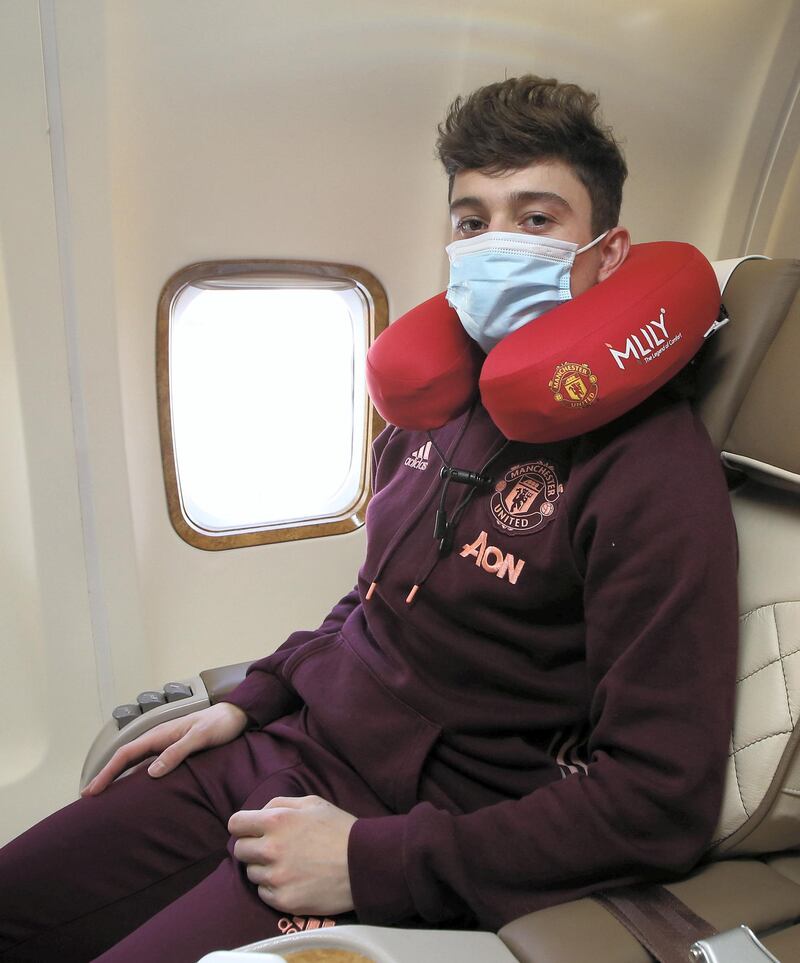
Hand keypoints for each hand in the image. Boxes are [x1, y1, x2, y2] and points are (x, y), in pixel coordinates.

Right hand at [81, 702, 248, 795]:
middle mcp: (158, 739)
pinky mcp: (174, 750)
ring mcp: (165, 744)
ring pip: (135, 762)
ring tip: (106, 795)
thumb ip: (177, 752)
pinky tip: (135, 787)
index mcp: (160, 735)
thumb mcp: (200, 737)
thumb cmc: (219, 724)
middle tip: (89, 796)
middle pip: (125, 759)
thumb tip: (152, 772)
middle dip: (106, 776)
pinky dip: (135, 775)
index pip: (126, 754)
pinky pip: (148, 764)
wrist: (236, 715)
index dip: (107, 772)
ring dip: (118, 776)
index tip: (92, 790)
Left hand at [229, 796, 356, 915]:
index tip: (251, 831)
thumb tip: (258, 813)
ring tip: (288, 865)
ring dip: (264, 868)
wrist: (364, 864)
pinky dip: (274, 887)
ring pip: (251, 873)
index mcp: (276, 820)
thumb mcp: (313, 803)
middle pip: (240, 850)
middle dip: (253, 847)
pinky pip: (263, 893)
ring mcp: (276, 877)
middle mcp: (271, 848)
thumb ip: (280, 803)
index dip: (243, 826)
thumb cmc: (339, 829)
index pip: (236, 824)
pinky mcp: (283, 900)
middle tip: (273, 849)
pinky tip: (293, 880)